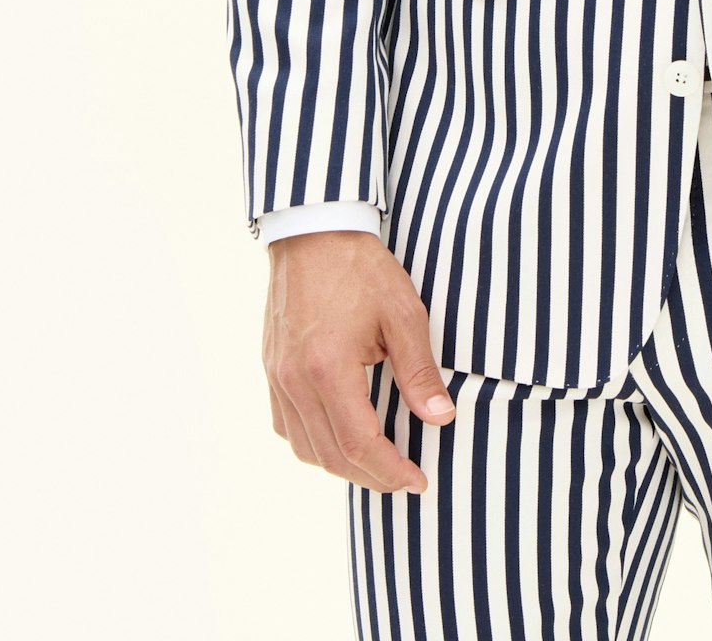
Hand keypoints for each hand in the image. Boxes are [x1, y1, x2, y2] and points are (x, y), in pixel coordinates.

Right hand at [263, 230, 454, 493]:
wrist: (312, 231)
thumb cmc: (360, 267)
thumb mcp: (402, 313)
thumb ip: (420, 370)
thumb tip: (440, 418)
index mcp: (329, 369)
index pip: (359, 444)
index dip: (390, 471)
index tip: (418, 481)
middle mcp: (295, 381)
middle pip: (331, 455)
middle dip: (371, 476)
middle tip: (404, 479)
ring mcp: (277, 377)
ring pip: (305, 447)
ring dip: (341, 464)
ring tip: (377, 463)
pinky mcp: (270, 369)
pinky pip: (286, 425)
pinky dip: (313, 443)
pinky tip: (338, 436)